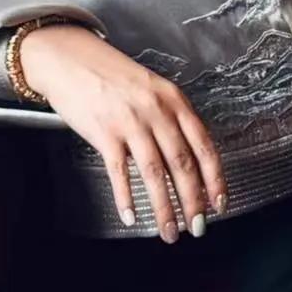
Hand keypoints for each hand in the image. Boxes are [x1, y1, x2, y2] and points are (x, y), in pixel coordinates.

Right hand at [18, 23, 226, 242]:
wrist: (71, 59)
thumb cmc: (112, 76)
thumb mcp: (151, 89)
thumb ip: (170, 119)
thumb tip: (186, 159)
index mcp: (174, 99)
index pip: (203, 144)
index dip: (214, 177)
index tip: (220, 202)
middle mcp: (156, 110)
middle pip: (182, 163)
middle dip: (193, 201)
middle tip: (198, 227)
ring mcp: (130, 122)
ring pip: (155, 173)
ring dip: (164, 209)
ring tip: (169, 232)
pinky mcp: (104, 133)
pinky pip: (120, 173)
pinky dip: (127, 198)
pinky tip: (132, 217)